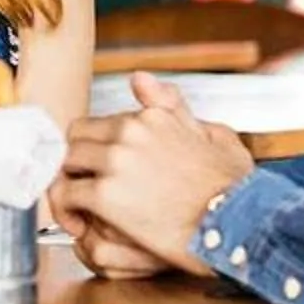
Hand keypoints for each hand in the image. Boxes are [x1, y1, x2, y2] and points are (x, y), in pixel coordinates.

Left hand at [51, 73, 254, 277]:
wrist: (239, 223)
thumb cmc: (234, 187)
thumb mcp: (214, 134)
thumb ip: (172, 106)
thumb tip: (140, 79)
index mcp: (151, 117)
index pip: (97, 124)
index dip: (93, 149)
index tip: (97, 169)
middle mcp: (129, 132)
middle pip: (75, 140)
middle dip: (76, 164)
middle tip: (83, 188)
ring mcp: (115, 162)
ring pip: (65, 164)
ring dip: (68, 184)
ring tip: (78, 208)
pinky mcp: (105, 195)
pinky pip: (65, 196)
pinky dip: (66, 210)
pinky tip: (80, 224)